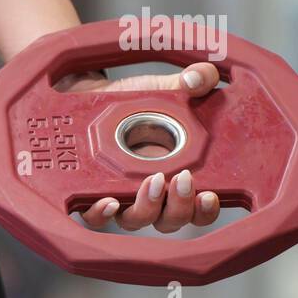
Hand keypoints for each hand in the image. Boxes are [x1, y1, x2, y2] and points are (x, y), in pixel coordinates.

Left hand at [57, 63, 222, 232]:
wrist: (89, 95)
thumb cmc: (130, 100)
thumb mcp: (163, 89)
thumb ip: (189, 82)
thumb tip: (202, 77)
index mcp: (175, 177)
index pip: (197, 209)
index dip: (206, 209)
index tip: (209, 194)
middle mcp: (149, 195)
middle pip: (169, 221)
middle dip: (180, 207)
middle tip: (183, 180)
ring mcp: (119, 196)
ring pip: (135, 220)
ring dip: (147, 208)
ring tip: (152, 182)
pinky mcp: (88, 193)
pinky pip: (94, 216)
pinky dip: (101, 214)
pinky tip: (109, 201)